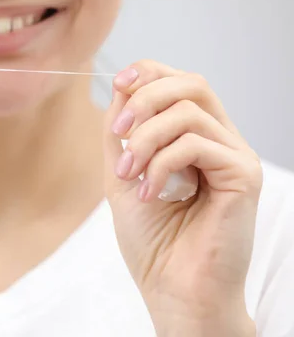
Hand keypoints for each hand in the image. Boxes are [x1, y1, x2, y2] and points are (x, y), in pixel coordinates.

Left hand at [103, 60, 260, 335]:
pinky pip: (195, 144)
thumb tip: (120, 90)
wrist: (173, 289)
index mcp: (195, 139)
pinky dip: (161, 164)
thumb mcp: (124, 175)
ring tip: (128, 174)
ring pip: (189, 111)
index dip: (149, 73)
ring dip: (144, 139)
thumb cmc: (152, 241)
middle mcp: (220, 142)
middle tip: (118, 133)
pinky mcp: (243, 175)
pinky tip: (150, 194)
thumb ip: (122, 134)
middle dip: (145, 98)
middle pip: (191, 84)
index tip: (119, 84)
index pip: (181, 84)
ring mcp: (234, 157)